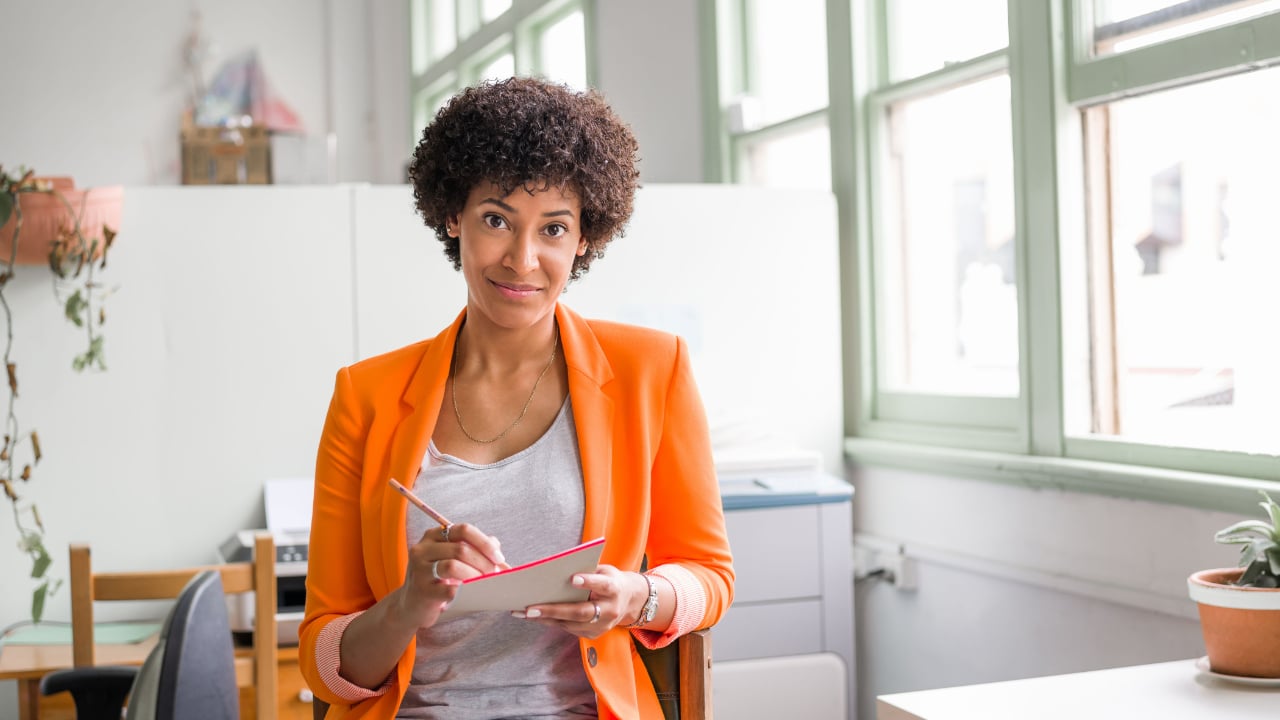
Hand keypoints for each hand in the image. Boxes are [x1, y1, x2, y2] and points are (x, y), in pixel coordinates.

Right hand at [395, 523, 508, 628]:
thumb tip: (496, 547)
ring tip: (484, 583)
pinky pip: (449, 589)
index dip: (484, 543)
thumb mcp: (451, 559)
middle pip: (461, 548)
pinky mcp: (422, 590)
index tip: (498, 557)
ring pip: (453, 566)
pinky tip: (470, 593)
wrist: (410, 605)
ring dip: (475, 575)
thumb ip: (472, 549)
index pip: (463, 530)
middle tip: (494, 574)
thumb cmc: (436, 580)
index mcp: (433, 536)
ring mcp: (419, 570)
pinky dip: (465, 591)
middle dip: (483, 562)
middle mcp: (423, 549)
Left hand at [514, 565, 648, 639]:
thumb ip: (587, 571)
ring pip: (570, 624)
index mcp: (615, 589)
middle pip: (581, 612)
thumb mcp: (604, 571)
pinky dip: (550, 622)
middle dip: (554, 610)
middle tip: (531, 608)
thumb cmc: (610, 580)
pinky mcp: (592, 635)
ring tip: (523, 612)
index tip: (572, 579)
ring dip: (545, 619)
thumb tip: (557, 571)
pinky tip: (533, 616)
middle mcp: (610, 611)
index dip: (588, 582)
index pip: (603, 586)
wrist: (629, 601)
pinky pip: (568, 629)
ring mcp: (602, 626)